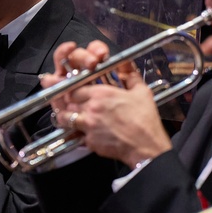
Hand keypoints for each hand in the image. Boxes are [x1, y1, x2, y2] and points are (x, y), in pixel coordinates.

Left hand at [44, 40, 170, 167]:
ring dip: (67, 117)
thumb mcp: (142, 92)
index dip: (74, 90)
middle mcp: (92, 108)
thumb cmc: (144, 121)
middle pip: (68, 101)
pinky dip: (78, 134)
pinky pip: (77, 135)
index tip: (75, 92)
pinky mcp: (89, 141)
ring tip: (71, 118)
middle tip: (72, 104)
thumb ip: (130, 76)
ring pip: (65, 118)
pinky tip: (84, 133)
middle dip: (68, 102)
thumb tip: (126, 66)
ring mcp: (89, 125)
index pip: (75, 87)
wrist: (146, 146)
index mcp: (102, 94)